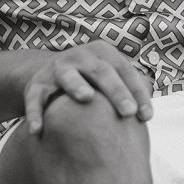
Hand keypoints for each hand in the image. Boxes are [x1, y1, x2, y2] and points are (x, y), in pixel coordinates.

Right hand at [23, 41, 153, 135]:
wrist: (50, 73)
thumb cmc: (92, 81)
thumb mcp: (110, 77)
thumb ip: (130, 89)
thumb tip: (149, 114)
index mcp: (103, 53)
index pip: (125, 71)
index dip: (138, 93)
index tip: (147, 117)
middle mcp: (81, 56)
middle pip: (102, 71)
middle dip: (117, 91)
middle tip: (129, 111)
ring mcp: (57, 68)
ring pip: (68, 76)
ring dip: (77, 85)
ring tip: (87, 97)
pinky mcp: (37, 84)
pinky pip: (35, 98)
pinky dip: (35, 113)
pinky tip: (38, 131)